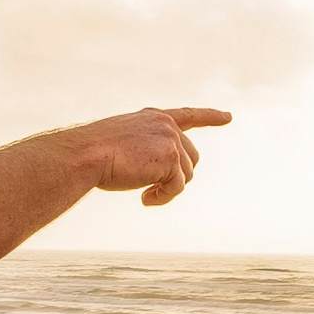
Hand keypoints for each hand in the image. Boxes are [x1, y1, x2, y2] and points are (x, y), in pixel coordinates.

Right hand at [69, 107, 229, 206]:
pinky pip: (178, 187)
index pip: (188, 115)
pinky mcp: (171, 157)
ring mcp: (171, 139)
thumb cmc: (93, 153)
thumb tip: (162, 175)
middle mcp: (166, 124)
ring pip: (186, 176)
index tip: (228, 117)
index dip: (210, 116)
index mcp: (153, 117)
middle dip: (175, 178)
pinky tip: (144, 198)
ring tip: (143, 193)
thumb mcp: (121, 144)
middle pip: (190, 159)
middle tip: (150, 190)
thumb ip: (145, 151)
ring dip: (167, 189)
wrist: (86, 154)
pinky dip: (162, 197)